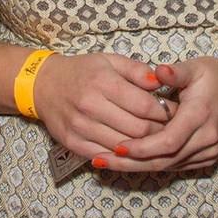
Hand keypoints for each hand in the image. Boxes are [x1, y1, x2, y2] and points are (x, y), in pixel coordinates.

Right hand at [32, 52, 172, 160]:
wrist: (44, 85)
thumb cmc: (82, 72)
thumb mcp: (110, 61)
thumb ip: (137, 71)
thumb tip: (161, 82)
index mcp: (102, 82)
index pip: (144, 106)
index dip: (165, 112)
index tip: (174, 112)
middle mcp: (90, 106)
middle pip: (137, 130)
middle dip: (159, 131)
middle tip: (170, 129)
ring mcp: (80, 127)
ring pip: (124, 147)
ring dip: (144, 146)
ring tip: (155, 139)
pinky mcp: (73, 143)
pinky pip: (106, 156)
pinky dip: (123, 156)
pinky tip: (133, 149)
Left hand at [111, 53, 217, 173]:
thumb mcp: (197, 67)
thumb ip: (176, 71)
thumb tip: (157, 71)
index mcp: (201, 116)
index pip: (168, 141)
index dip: (141, 147)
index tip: (117, 146)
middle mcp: (206, 139)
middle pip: (164, 160)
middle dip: (130, 163)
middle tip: (101, 160)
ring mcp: (208, 151)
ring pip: (168, 166)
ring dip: (137, 166)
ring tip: (108, 162)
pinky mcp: (207, 158)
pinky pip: (176, 166)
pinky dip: (152, 164)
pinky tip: (129, 162)